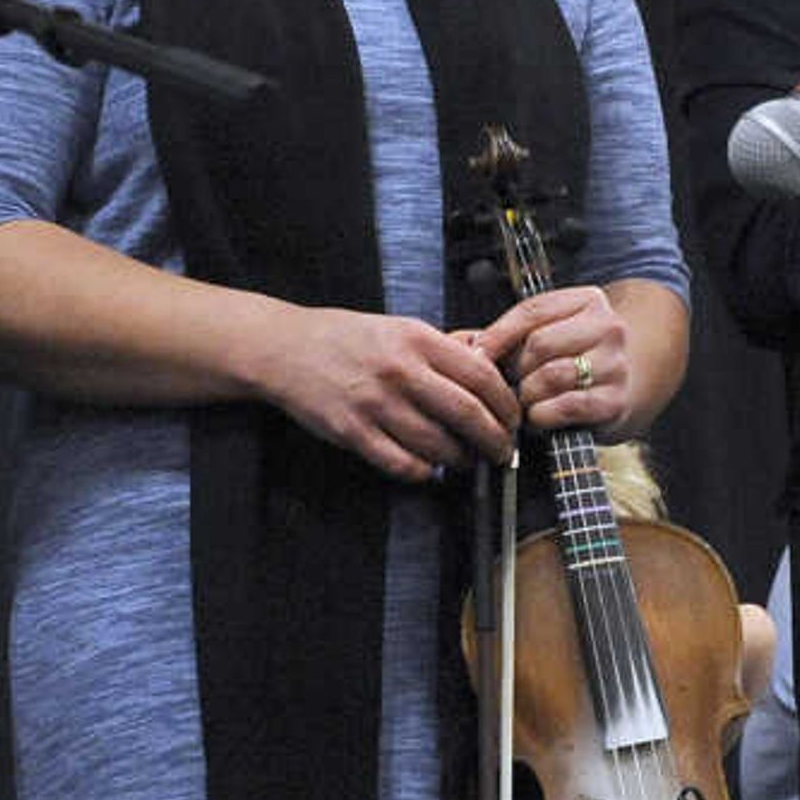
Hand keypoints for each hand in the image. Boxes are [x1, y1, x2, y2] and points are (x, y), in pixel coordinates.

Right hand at [257, 304, 518, 480]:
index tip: (513, 418)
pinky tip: (429, 468)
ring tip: (466, 460)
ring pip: (438, 445)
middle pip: (468, 414)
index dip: (506, 403)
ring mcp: (375, 403)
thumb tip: (490, 361)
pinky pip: (403, 463)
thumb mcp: (400, 327)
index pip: (481, 375)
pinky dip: (424, 472)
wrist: (286, 349)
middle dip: (494, 440)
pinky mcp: (353, 432)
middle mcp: (399, 370)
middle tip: (501, 450)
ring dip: (461, 460)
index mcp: (417, 339)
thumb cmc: (345, 338)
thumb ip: (444, 345)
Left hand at [475, 284, 635, 434]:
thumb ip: (514, 334)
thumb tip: (473, 349)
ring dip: (528, 394)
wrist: (620, 391)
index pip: (532, 311)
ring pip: (552, 376)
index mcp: (588, 300)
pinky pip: (567, 406)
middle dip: (516, 369)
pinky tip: (539, 416)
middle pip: (540, 344)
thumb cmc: (570, 360)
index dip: (498, 334)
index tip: (477, 354)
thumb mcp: (548, 334)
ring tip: (526, 400)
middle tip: (510, 384)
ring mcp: (616, 364)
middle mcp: (609, 327)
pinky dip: (543, 415)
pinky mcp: (616, 401)